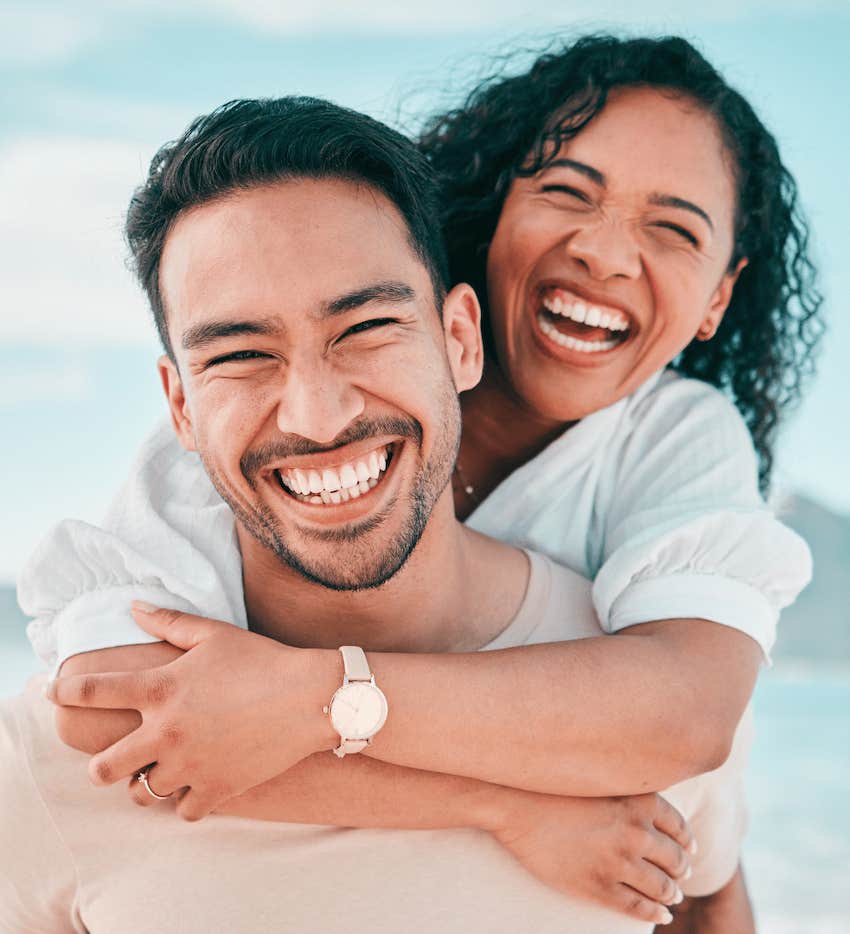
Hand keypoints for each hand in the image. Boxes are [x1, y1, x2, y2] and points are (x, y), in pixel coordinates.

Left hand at [46, 603, 338, 820]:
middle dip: (102, 764)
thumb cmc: (262, 659)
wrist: (312, 696)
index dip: (66, 691)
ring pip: (140, 794)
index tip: (56, 693)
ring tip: (162, 769)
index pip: (93, 691)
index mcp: (161, 689)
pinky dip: (185, 801)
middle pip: (102, 768)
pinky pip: (182, 812)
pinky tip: (196, 783)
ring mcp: (190, 765)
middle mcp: (166, 732)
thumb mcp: (214, 634)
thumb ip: (168, 622)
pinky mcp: (217, 789)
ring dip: (145, 783)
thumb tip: (132, 607)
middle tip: (116, 757)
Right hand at [490, 791, 694, 925]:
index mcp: (639, 803)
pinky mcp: (601, 887)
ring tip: (671, 896)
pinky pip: (639, 907)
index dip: (686, 842)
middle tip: (682, 875)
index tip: (689, 850)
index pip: (680, 828)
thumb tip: (652, 812)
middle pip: (675, 860)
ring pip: (662, 887)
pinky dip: (656, 913)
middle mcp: (636, 833)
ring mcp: (619, 862)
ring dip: (671, 893)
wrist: (518, 804)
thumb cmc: (556, 787)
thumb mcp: (603, 782)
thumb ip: (630, 795)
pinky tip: (661, 914)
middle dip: (681, 870)